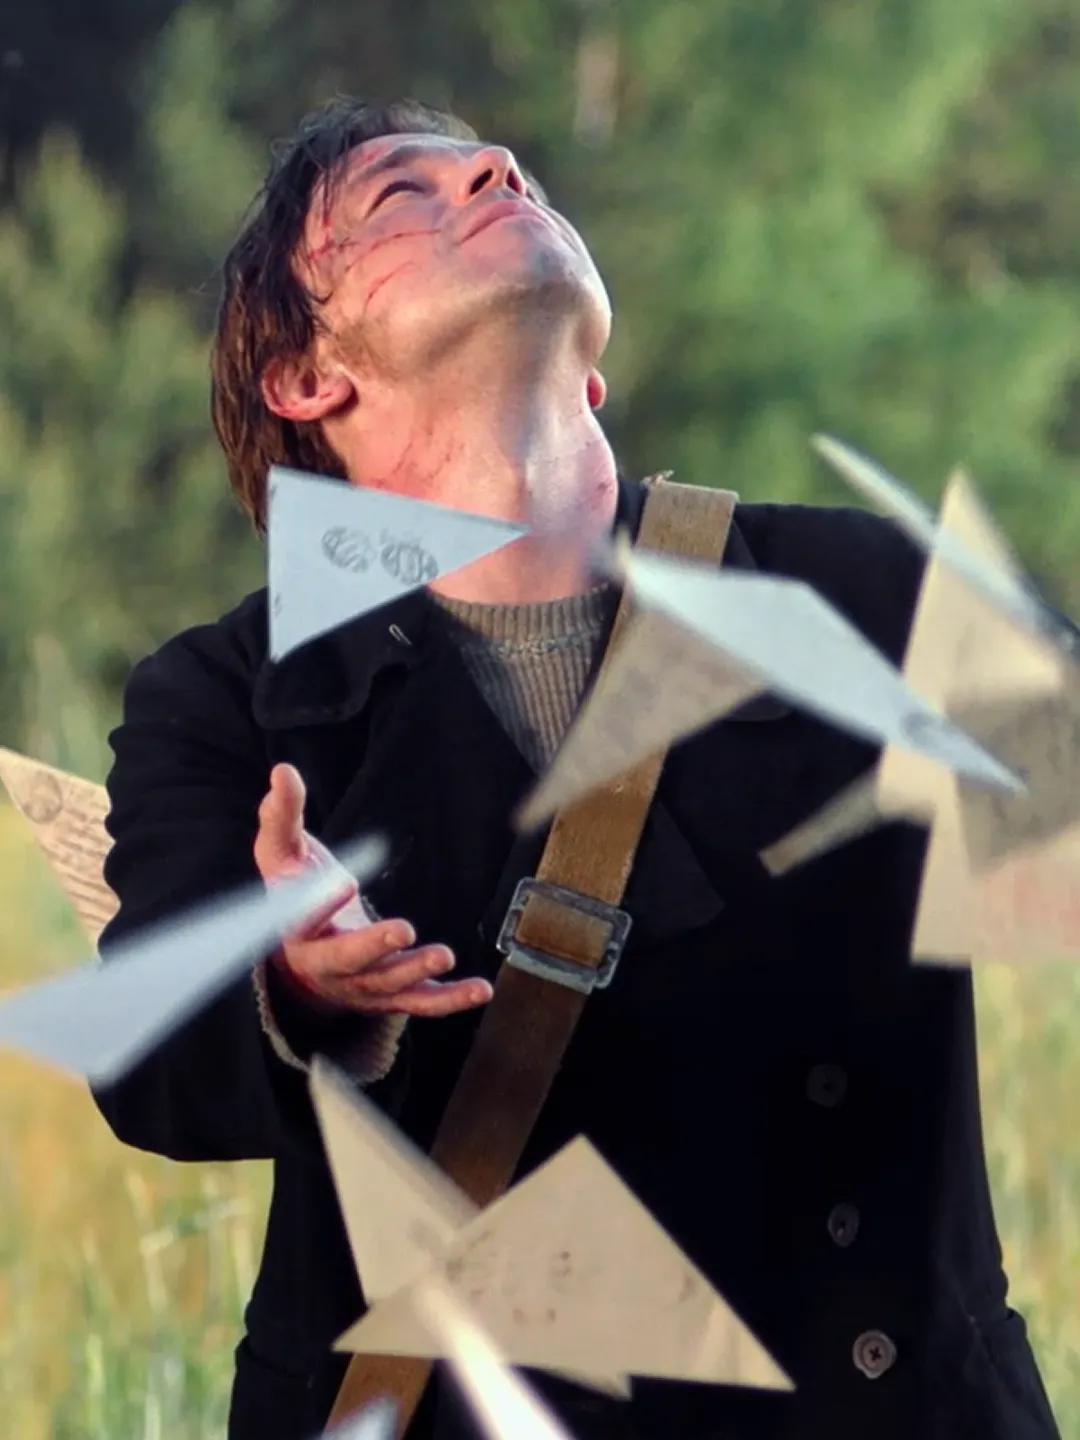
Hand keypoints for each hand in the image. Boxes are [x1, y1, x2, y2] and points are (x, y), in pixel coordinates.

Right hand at [253, 763, 492, 1017]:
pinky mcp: (391, 996)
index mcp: (295, 929)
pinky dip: (449, 1000)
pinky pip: (420, 1003)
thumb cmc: (295, 893)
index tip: (342, 882)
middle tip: (403, 931)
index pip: (299, 920)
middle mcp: (326, 965)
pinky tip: (479, 990)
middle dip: (374, 947)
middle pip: (347, 961)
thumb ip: (282, 815)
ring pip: (387, 984)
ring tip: (444, 955)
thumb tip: (283, 772)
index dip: (317, 905)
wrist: (304, 955)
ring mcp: (360, 985)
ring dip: (416, 971)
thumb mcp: (283, 853)